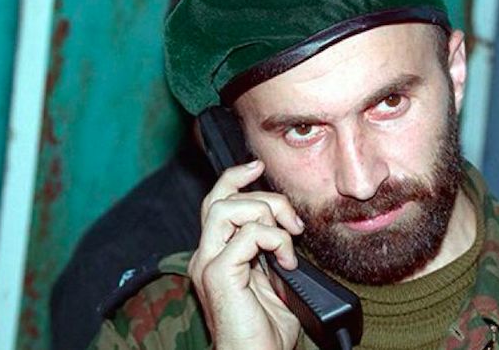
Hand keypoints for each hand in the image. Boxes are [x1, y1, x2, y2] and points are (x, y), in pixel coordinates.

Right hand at [188, 160, 304, 349]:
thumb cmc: (265, 332)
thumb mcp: (275, 281)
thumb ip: (272, 252)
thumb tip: (289, 227)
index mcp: (216, 255)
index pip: (217, 202)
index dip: (234, 177)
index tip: (258, 166)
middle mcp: (206, 256)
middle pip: (220, 198)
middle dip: (262, 196)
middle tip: (292, 222)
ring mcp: (208, 264)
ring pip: (227, 209)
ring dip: (267, 214)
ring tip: (288, 239)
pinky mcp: (218, 275)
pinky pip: (247, 235)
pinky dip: (275, 240)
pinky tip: (287, 262)